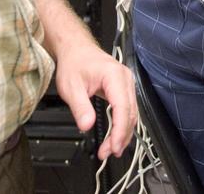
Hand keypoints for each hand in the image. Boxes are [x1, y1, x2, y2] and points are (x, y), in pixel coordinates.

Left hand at [52, 42, 137, 160]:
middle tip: (108, 153)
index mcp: (114, 75)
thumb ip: (80, 107)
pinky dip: (122, 125)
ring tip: (110, 149)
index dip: (119, 130)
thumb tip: (87, 125)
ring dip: (122, 133)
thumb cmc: (74, 63)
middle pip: (130, 113)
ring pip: (131, 113)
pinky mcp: (123, 89)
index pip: (122, 107)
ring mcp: (126, 83)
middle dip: (121, 136)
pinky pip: (127, 109)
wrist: (76, 50)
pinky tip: (115, 136)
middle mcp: (125, 78)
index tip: (113, 146)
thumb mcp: (71, 87)